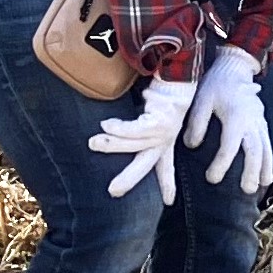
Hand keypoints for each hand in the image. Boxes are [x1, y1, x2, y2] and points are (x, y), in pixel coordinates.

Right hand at [90, 74, 197, 203]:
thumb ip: (139, 127)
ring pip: (133, 144)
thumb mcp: (154, 113)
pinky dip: (119, 128)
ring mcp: (164, 130)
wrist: (180, 69)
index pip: (164, 166)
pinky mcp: (160, 120)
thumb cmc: (164, 91)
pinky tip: (106, 125)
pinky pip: (135, 128)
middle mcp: (166, 138)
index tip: (169, 202)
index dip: (166, 184)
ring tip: (93, 143)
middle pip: (146, 165)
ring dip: (112, 145)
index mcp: (166, 140)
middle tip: (113, 191)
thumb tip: (111, 132)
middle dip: (130, 180)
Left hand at [182, 46, 272, 192]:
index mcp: (236, 115)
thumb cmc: (216, 83)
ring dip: (264, 166)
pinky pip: (267, 141)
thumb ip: (197, 122)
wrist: (235, 66)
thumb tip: (192, 145)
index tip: (211, 178)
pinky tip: (265, 172)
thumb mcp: (202, 99)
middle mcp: (251, 119)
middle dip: (252, 170)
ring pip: (265, 146)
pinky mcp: (261, 120)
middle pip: (254, 149)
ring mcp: (259, 120)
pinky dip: (268, 157)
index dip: (221, 164)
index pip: (230, 145)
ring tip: (262, 185)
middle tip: (246, 189)